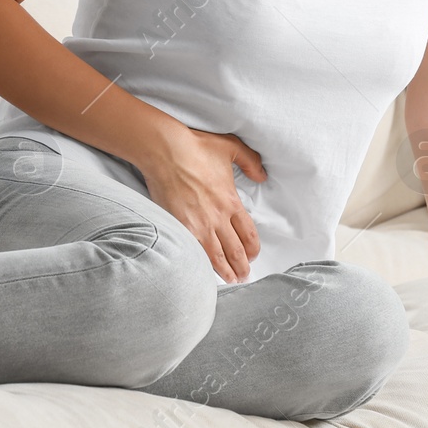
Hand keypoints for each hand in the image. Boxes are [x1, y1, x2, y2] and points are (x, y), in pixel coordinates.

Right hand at [140, 123, 266, 282]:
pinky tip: (205, 273)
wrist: (165, 151)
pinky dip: (203, 265)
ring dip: (226, 272)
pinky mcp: (180, 227)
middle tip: (244, 275)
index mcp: (231, 201)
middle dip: (242, 266)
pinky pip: (195, 253)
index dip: (253, 249)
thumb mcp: (231, 148)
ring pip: (217, 257)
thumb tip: (262, 176)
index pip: (249, 234)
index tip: (253, 255)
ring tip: (231, 280)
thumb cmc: (196, 147)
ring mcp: (198, 225)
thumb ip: (250, 162)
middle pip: (236, 251)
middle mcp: (217, 217)